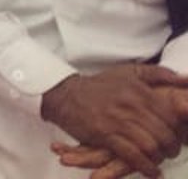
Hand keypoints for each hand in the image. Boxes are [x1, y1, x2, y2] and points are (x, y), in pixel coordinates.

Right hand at [42, 66, 187, 178]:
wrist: (65, 94)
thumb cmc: (99, 85)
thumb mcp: (128, 72)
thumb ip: (158, 73)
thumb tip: (185, 79)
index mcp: (139, 90)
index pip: (172, 115)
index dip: (179, 130)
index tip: (177, 135)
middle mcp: (131, 104)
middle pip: (164, 134)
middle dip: (172, 148)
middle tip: (170, 151)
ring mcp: (117, 120)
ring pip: (151, 146)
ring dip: (159, 158)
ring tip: (160, 161)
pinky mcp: (105, 134)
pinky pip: (132, 156)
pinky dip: (145, 167)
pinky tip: (151, 171)